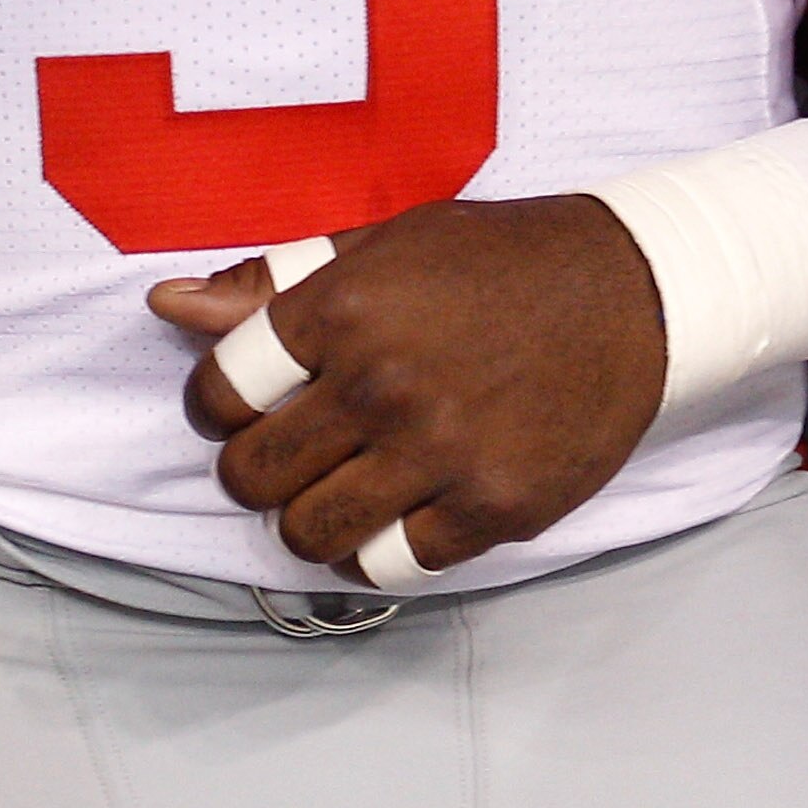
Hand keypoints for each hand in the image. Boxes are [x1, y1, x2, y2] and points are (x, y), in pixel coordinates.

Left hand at [152, 195, 668, 583]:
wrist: (642, 289)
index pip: (218, 392)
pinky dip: (389, 543)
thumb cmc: (506, 263)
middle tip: (308, 449)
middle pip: (249, 475)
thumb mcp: (392, 246)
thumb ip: (279, 281)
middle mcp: (386, 381)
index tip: (260, 405)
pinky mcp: (495, 505)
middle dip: (260, 468)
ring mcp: (442, 450)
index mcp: (348, 306)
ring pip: (306, 532)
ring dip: (315, 516)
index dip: (223, 407)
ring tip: (356, 483)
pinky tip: (415, 503)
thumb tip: (165, 303)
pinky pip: (390, 562)